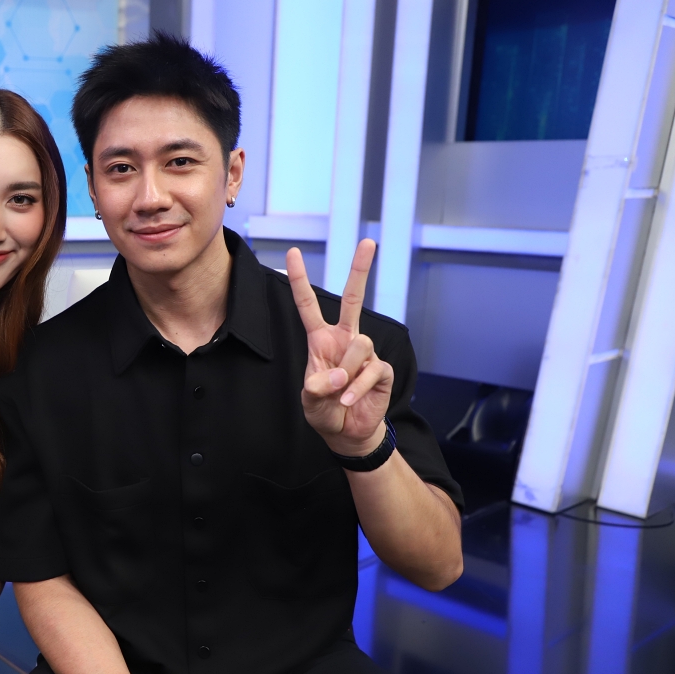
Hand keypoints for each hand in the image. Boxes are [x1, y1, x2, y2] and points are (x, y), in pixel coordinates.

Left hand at [286, 239, 392, 456]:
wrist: (347, 432)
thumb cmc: (325, 410)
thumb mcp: (310, 400)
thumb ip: (317, 387)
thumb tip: (339, 373)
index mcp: (321, 339)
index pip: (307, 305)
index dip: (299, 280)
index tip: (293, 253)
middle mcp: (344, 339)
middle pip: (353, 298)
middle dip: (360, 269)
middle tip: (367, 241)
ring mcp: (365, 353)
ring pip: (359, 345)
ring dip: (347, 372)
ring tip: (340, 392)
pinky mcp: (381, 368)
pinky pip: (371, 370)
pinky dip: (357, 388)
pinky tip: (349, 399)